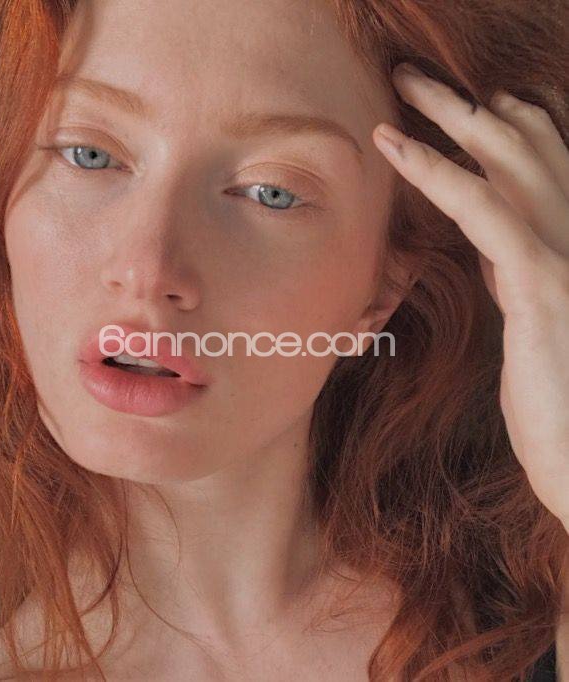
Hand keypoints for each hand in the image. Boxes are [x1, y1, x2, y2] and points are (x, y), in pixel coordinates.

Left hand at [373, 62, 568, 533]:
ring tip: (401, 84)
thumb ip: (518, 279)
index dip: (500, 128)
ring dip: (451, 115)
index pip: (537, 169)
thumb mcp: (532, 328)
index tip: (458, 106)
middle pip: (524, 148)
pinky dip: (436, 173)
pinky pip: (485, 211)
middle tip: (416, 75)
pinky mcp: (545, 287)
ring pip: (509, 162)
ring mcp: (568, 259)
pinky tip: (395, 145)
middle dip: (470, 105)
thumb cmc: (555, 407)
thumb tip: (491, 249)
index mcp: (567, 250)